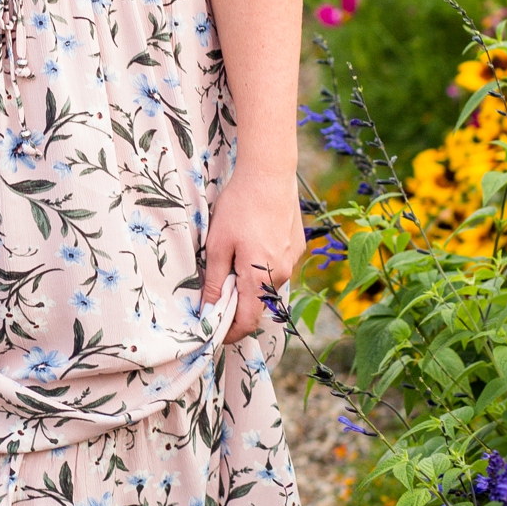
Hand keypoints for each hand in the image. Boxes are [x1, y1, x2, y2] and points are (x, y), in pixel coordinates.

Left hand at [204, 166, 305, 342]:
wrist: (269, 173)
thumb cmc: (239, 207)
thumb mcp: (217, 245)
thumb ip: (213, 282)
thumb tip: (208, 312)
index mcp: (259, 278)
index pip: (248, 323)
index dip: (230, 332)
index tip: (213, 331)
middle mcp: (281, 275)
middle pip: (258, 304)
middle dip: (237, 304)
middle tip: (216, 290)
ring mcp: (293, 261)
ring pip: (268, 284)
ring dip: (249, 283)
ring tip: (233, 258)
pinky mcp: (298, 247)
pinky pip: (277, 267)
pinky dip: (262, 266)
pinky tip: (251, 242)